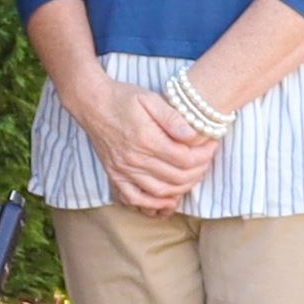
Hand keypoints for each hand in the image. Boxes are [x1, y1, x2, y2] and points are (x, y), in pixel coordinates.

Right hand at [69, 75, 216, 214]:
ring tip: (193, 175)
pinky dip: (153, 205)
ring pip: (160, 192)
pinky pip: (135, 199)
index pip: (185, 158)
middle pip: (177, 177)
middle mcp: (134, 159)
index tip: (212, 145)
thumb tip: (193, 135)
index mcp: (146, 139)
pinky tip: (168, 200)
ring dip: (182, 188)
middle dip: (198, 171)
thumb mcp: (150, 98)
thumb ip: (172, 117)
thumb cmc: (122, 97)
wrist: (92, 103)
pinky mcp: (115, 175)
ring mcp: (123, 170)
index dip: (204, 155)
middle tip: (206, 160)